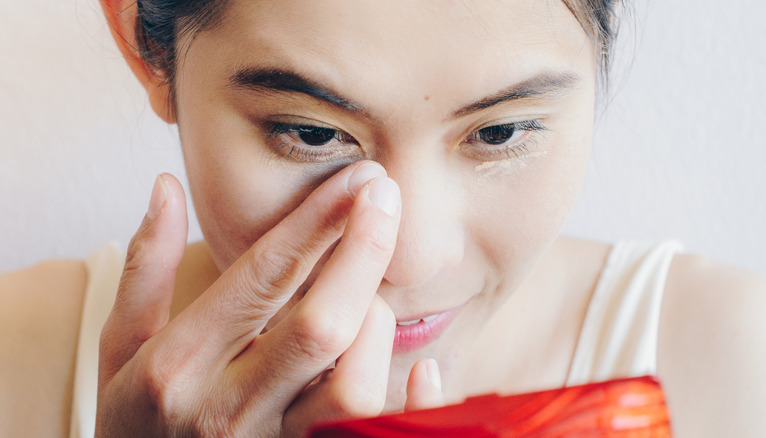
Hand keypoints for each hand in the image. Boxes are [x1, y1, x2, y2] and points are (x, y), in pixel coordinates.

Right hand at [96, 162, 426, 436]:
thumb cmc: (135, 417)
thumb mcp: (122, 345)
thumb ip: (145, 268)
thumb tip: (166, 186)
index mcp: (179, 365)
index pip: (263, 276)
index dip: (317, 220)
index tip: (360, 177)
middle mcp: (228, 409)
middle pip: (323, 324)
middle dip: (364, 251)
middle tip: (386, 197)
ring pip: (356, 385)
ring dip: (376, 326)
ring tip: (370, 298)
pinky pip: (375, 434)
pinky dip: (415, 403)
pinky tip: (427, 367)